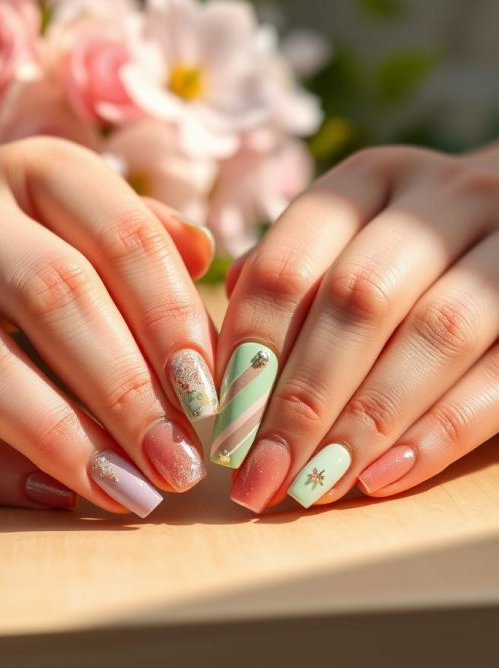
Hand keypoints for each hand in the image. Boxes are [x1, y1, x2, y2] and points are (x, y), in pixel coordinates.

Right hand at [0, 139, 216, 517]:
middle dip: (126, 389)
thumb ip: (125, 229)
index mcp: (29, 171)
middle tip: (180, 462)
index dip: (172, 320)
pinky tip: (48, 493)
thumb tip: (203, 252)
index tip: (210, 397)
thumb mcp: (54, 207)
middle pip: (55, 295)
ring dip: (62, 434)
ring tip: (127, 491)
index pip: (122, 236)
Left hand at [214, 145, 498, 510]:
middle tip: (261, 473)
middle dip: (302, 399)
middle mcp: (444, 198)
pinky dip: (439, 433)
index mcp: (371, 180)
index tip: (223, 425)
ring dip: (365, 422)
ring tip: (313, 487)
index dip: (252, 349)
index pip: (292, 261)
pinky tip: (382, 479)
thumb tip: (222, 356)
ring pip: (436, 332)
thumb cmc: (409, 253)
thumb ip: (288, 279)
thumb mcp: (347, 239)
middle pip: (360, 298)